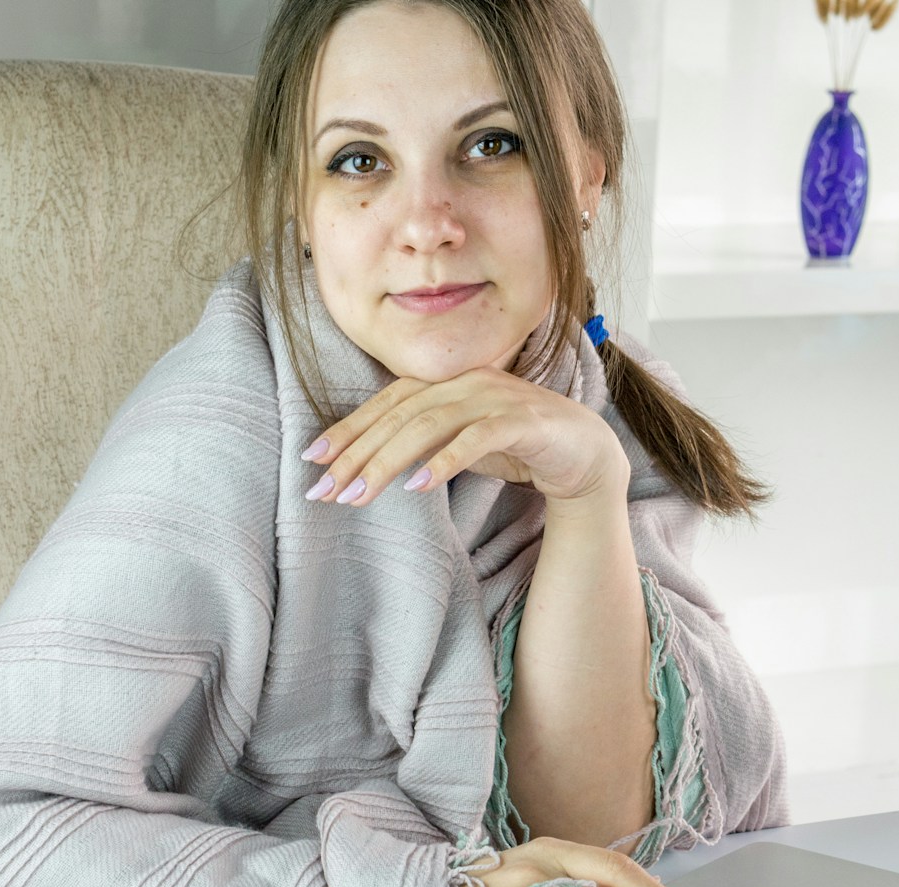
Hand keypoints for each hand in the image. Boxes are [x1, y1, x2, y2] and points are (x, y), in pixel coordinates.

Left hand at [299, 367, 629, 506]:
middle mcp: (467, 382)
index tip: (313, 458)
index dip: (349, 427)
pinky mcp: (523, 421)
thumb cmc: (518, 447)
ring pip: (428, 425)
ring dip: (389, 460)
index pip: (387, 402)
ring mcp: (495, 397)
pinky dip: (444, 462)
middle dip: (357, 452)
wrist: (585, 453)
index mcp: (448, 382)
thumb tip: (373, 463)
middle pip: (400, 415)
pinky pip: (475, 439)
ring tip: (359, 493)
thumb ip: (424, 443)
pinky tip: (418, 487)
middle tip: (325, 489)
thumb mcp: (460, 444)